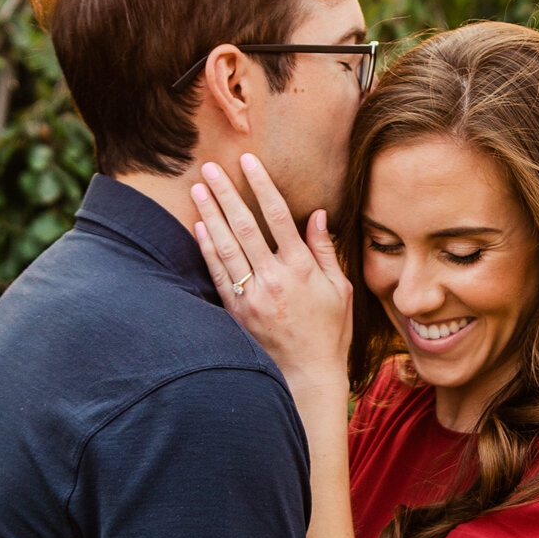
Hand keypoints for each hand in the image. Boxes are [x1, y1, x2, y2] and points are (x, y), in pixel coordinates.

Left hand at [192, 156, 351, 388]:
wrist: (307, 376)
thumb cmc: (329, 332)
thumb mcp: (340, 289)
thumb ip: (325, 250)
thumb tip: (317, 214)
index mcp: (301, 268)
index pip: (277, 215)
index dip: (261, 185)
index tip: (248, 161)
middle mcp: (274, 278)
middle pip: (244, 225)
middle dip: (225, 192)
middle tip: (210, 167)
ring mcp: (252, 296)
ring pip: (225, 246)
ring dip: (210, 214)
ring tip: (199, 188)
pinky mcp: (236, 312)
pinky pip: (218, 274)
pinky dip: (207, 249)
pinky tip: (199, 227)